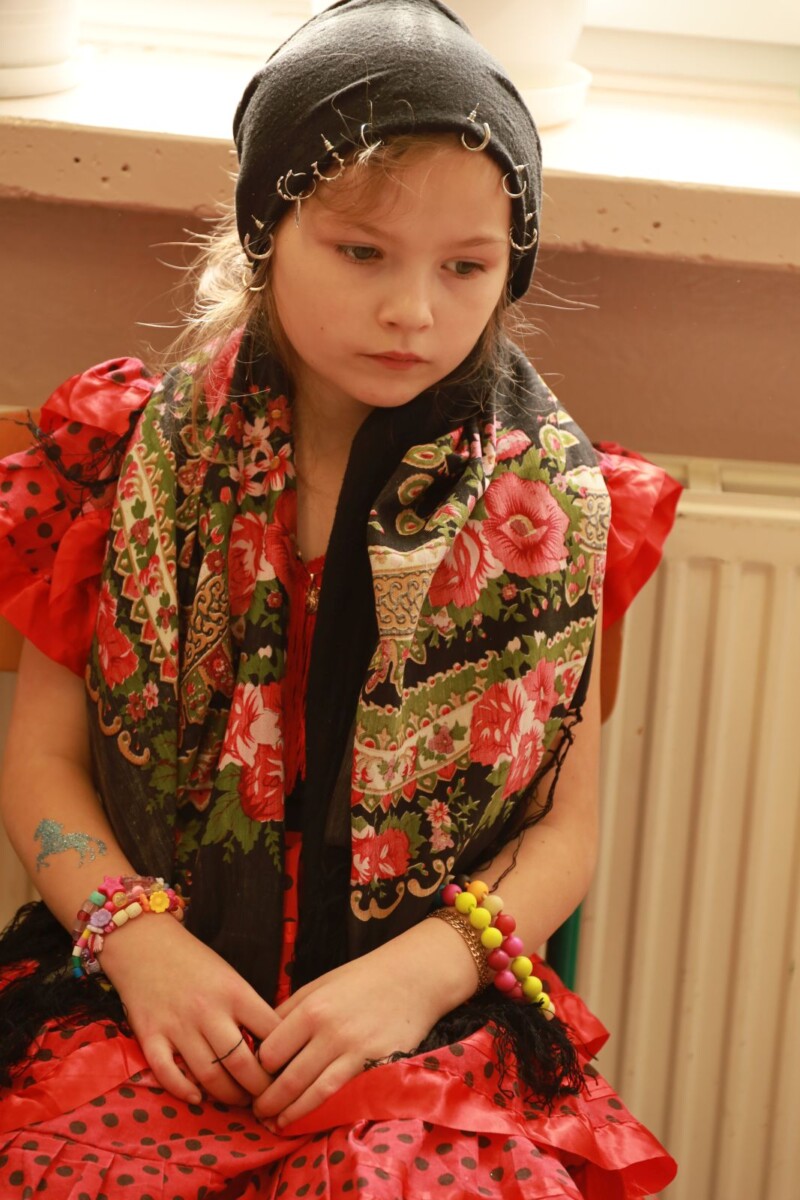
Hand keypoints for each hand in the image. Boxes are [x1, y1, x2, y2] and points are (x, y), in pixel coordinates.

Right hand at [99, 913, 279, 1105]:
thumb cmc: (194, 962)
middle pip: (242, 1063)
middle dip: (259, 1089)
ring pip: (209, 1075)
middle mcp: (208, 1010)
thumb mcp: (230, 977)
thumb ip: (247, 1008)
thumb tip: (273, 1045)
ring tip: (240, 1100)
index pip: (271, 1031)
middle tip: (267, 1098)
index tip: (288, 1071)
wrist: (145, 944)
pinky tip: (197, 1098)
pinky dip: (183, 1090)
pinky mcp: (150, 1036)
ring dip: (228, 1096)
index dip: (284, 1057)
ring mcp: (178, 1025)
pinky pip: (167, 1073)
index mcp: (235, 992)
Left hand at [252, 917, 477, 1127]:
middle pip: (287, 1078)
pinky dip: (320, 1111)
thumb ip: (290, 1010)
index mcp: (312, 1008)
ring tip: (273, 1123)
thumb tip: (260, 1040)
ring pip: (311, 1093)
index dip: (257, 1068)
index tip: (252, 1078)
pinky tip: (306, 1120)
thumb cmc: (361, 980)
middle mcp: (330, 1032)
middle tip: (255, 1112)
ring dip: (288, 1114)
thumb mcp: (319, 985)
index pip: (271, 1051)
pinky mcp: (375, 1066)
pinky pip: (341, 1095)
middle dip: (266, 1101)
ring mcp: (354, 1051)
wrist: (412, 979)